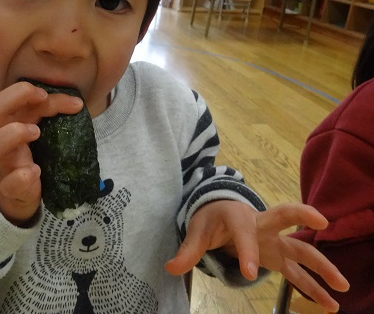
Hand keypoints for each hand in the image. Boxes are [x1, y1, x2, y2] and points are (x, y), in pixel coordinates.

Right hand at [0, 80, 82, 225]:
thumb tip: (77, 103)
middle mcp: (2, 139)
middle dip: (19, 96)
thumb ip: (50, 117)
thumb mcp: (37, 133)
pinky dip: (22, 176)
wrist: (14, 197)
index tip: (46, 93)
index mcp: (9, 123)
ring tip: (37, 132)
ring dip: (15, 133)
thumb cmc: (28, 157)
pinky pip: (9, 183)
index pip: (11, 97)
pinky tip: (35, 171)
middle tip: (43, 98)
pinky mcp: (11, 189)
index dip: (25, 90)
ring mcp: (4, 164)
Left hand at [165, 201, 349, 311]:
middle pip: (285, 218)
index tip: (250, 273)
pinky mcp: (277, 254)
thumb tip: (171, 268)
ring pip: (301, 248)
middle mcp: (261, 225)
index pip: (244, 233)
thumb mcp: (197, 231)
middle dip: (302, 218)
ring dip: (321, 264)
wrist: (220, 210)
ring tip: (342, 286)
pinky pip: (298, 271)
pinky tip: (330, 304)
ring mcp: (273, 240)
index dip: (247, 252)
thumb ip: (187, 250)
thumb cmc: (210, 218)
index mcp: (238, 217)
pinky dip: (313, 286)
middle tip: (322, 222)